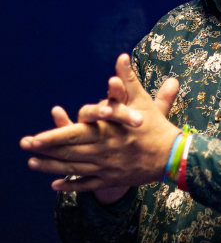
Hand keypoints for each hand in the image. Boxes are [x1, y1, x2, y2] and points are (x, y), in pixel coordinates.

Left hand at [20, 54, 180, 192]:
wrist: (173, 156)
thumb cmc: (156, 126)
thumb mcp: (141, 101)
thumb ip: (128, 79)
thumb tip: (121, 57)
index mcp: (107, 132)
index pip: (74, 134)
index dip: (53, 136)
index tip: (35, 137)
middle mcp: (103, 151)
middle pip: (69, 152)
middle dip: (45, 150)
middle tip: (26, 146)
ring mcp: (106, 168)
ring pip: (74, 169)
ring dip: (51, 167)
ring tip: (32, 163)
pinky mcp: (112, 179)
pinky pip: (87, 185)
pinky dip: (71, 185)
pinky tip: (55, 185)